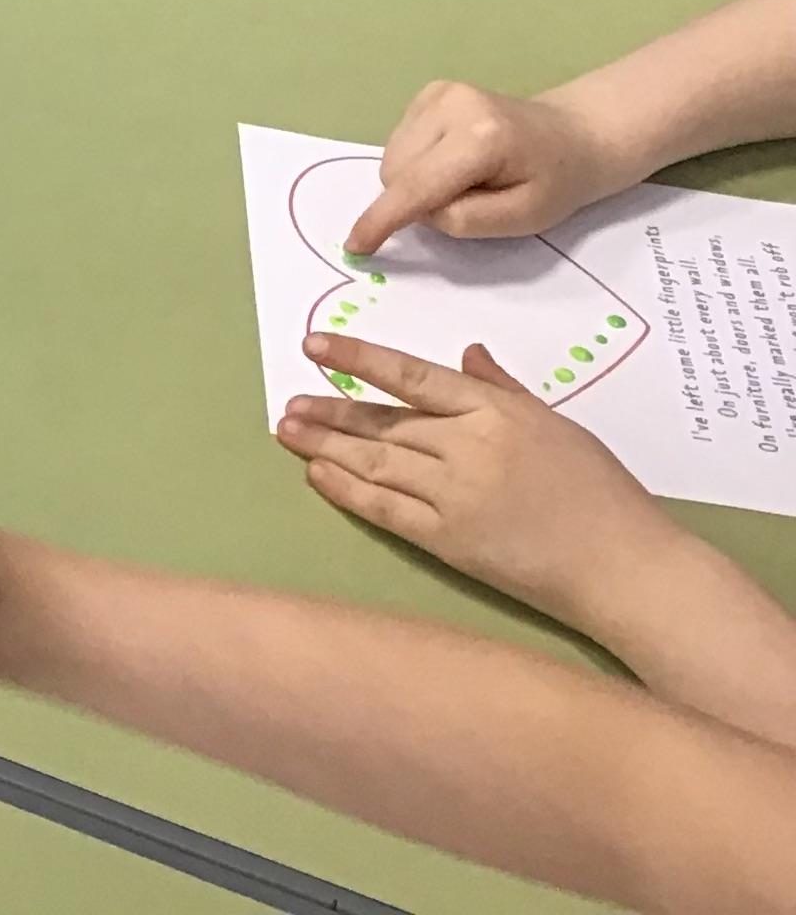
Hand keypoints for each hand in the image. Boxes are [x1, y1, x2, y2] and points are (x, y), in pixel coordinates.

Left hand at [275, 335, 676, 630]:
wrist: (626, 567)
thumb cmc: (602, 494)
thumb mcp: (557, 425)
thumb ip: (504, 390)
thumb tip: (466, 353)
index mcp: (495, 412)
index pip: (411, 377)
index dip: (357, 359)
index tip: (315, 347)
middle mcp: (468, 448)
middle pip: (384, 423)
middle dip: (330, 412)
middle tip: (290, 403)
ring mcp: (455, 496)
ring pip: (375, 463)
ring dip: (326, 447)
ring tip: (288, 432)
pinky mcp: (449, 542)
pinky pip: (385, 511)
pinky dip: (347, 491)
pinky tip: (317, 475)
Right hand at [346, 81, 636, 253]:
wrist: (576, 135)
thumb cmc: (557, 183)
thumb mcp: (524, 218)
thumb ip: (464, 220)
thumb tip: (418, 211)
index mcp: (480, 138)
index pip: (417, 186)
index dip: (382, 219)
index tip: (355, 246)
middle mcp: (450, 104)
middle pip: (396, 173)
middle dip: (414, 201)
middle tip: (467, 203)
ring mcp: (437, 93)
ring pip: (391, 158)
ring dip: (414, 182)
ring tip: (464, 179)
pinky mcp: (430, 92)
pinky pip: (399, 142)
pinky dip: (417, 162)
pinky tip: (452, 160)